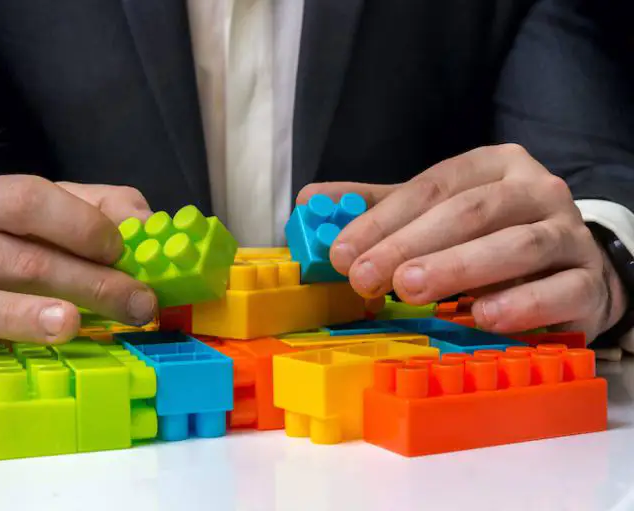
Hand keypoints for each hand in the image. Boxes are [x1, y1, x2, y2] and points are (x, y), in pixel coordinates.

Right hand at [0, 176, 156, 414]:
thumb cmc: (7, 242)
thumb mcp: (52, 211)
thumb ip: (102, 210)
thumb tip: (149, 225)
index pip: (27, 200)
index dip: (79, 225)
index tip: (121, 252)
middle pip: (17, 261)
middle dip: (86, 284)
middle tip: (137, 307)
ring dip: (19, 317)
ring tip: (67, 326)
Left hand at [299, 144, 628, 340]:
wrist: (572, 267)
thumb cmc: (490, 238)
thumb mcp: (434, 215)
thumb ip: (378, 207)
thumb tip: (310, 200)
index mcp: (493, 166)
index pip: (432, 186)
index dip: (383, 219)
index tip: (341, 253)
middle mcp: (535, 191)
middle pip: (471, 211)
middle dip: (411, 244)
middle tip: (366, 276)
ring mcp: (569, 234)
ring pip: (517, 244)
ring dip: (460, 267)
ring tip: (412, 290)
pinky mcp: (590, 280)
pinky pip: (561, 289)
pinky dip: (522, 303)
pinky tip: (482, 317)